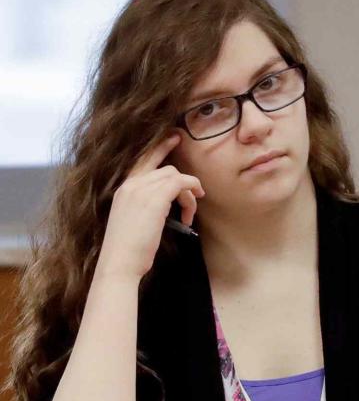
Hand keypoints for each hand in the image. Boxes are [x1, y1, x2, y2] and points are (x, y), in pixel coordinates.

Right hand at [97, 134, 204, 280]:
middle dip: (184, 183)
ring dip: (188, 196)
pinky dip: (191, 195)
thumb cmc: (128, 249)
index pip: (143, 159)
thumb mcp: (135, 220)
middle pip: (165, 169)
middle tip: (197, 194)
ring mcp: (141, 189)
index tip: (175, 137)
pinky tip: (189, 213)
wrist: (119, 263)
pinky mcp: (155, 198)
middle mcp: (131, 184)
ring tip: (188, 216)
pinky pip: (181, 183)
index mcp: (123, 188)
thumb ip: (145, 206)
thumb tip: (165, 204)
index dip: (160, 147)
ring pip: (175, 176)